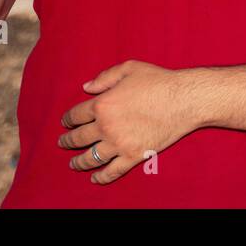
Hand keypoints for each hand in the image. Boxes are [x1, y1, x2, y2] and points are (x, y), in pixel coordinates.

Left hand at [58, 60, 200, 184]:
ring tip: (73, 164)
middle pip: (78, 138)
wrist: (183, 100)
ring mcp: (119, 144)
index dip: (67, 120)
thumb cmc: (158, 81)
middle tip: (62, 143)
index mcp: (102, 104)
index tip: (65, 123)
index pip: (76, 115)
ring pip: (90, 158)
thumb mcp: (129, 68)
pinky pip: (112, 171)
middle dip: (67, 141)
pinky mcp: (134, 156)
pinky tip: (95, 177)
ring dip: (78, 162)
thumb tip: (86, 87)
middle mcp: (106, 126)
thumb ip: (104, 77)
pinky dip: (101, 176)